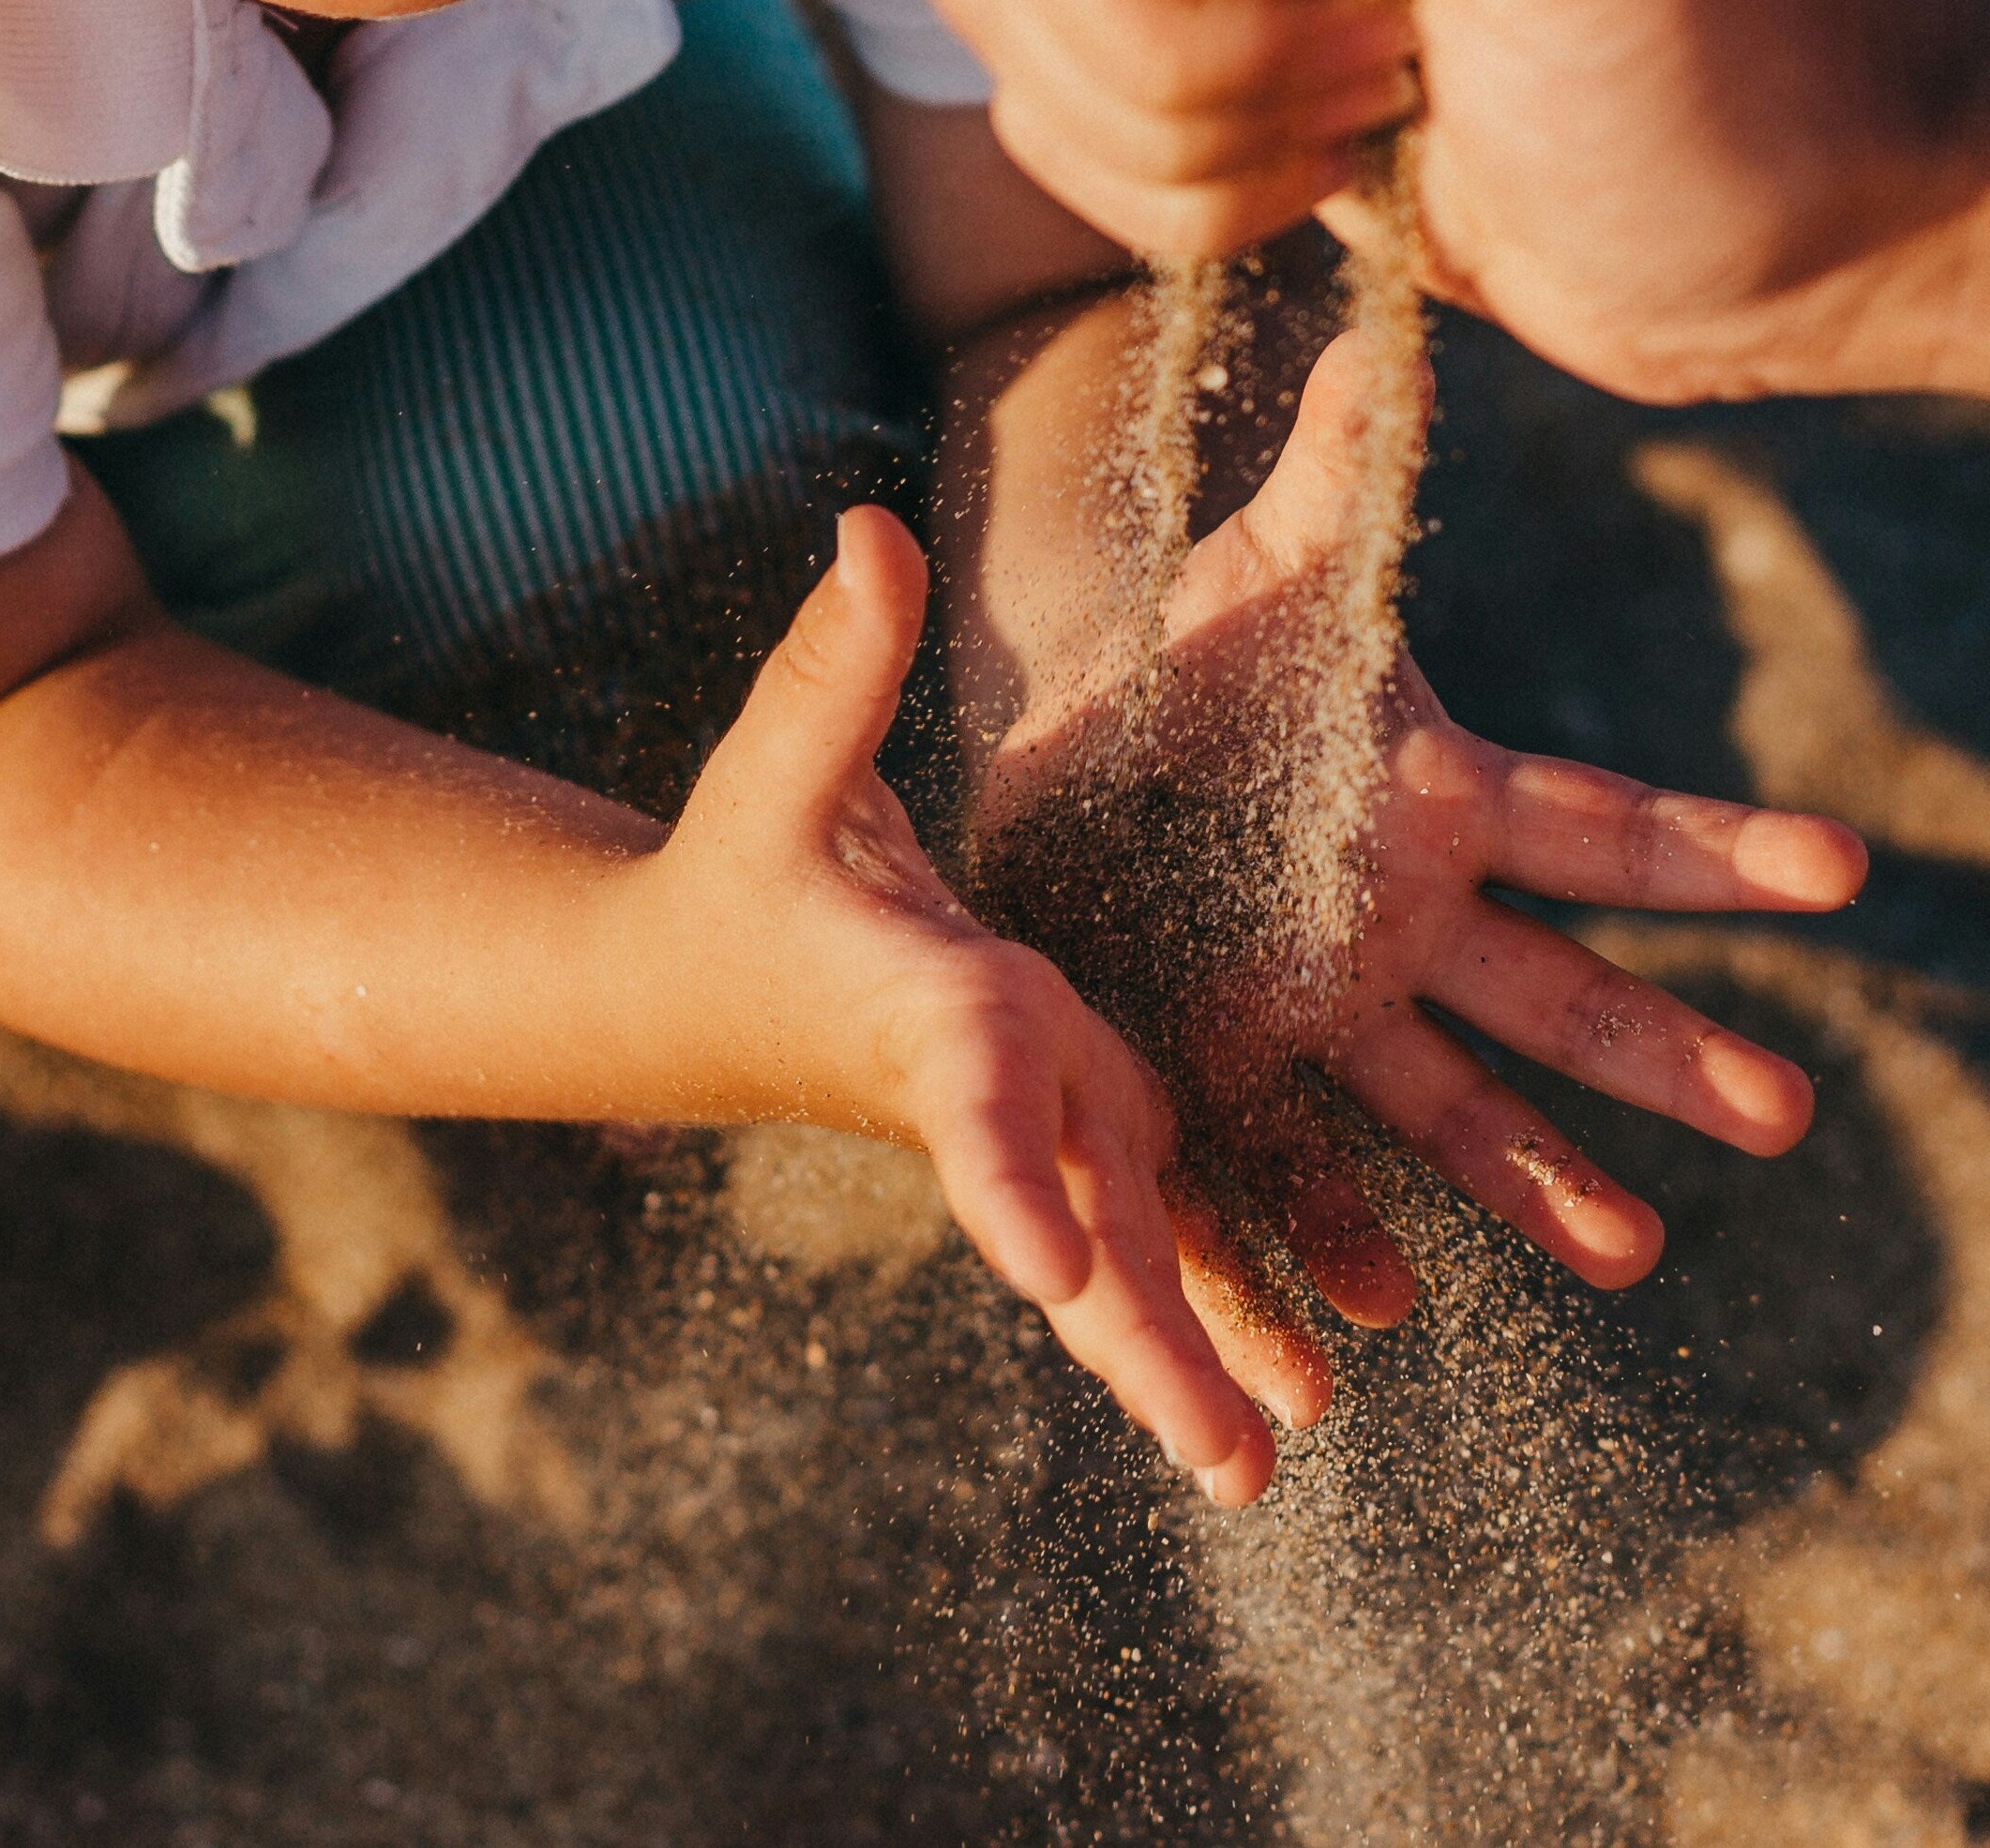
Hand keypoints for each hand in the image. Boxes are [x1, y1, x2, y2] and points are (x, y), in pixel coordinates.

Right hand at [644, 508, 1286, 1504]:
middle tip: (1228, 1459)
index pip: (969, 1095)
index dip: (1012, 1173)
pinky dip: (1203, 1309)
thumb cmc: (740, 866)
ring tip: (1265, 1461)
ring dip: (1190, 1350)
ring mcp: (1030, 1115)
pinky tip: (1290, 1386)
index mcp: (923, 1004)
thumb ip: (832, 658)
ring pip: (1121, 1248)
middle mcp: (986, 1080)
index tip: (1050, 1272)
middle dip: (1143, 1333)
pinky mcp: (1065, 1119)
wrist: (699, 984)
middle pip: (1071, 1218)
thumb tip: (866, 528)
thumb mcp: (781, 760)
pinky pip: (1141, 1228)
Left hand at [970, 331, 1866, 1340]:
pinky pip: (1290, 1161)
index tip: (1842, 867)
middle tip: (1783, 1110)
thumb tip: (1401, 318)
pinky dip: (1330, 1234)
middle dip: (1661, 1051)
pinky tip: (1377, 1307)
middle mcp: (1407, 924)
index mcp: (1438, 804)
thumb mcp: (1268, 565)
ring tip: (1629, 1253)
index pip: (1602, 826)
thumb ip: (1344, 470)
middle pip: (1558, 993)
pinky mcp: (1222, 1061)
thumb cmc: (1197, 654)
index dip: (1718, 847)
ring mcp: (1324, 1006)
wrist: (1075, 751)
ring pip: (1445, 1105)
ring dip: (1536, 1179)